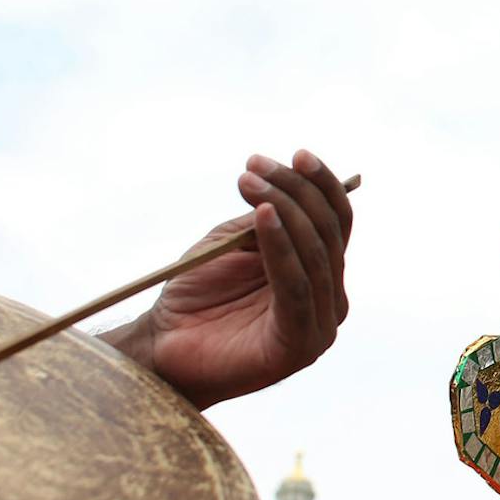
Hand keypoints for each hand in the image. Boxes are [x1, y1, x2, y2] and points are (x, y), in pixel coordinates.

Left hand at [106, 151, 353, 409]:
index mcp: (321, 273)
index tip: (294, 153)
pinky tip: (263, 217)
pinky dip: (281, 248)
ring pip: (315, 255)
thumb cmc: (196, 294)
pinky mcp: (299, 346)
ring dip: (284, 210)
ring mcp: (319, 325)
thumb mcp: (236, 243)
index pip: (337, 221)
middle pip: (328, 233)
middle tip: (252, 168)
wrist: (162, 345)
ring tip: (248, 184)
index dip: (321, 184)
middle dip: (294, 191)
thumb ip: (269, 219)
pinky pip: (296, 287)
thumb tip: (288, 185)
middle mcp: (330, 299)